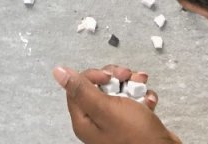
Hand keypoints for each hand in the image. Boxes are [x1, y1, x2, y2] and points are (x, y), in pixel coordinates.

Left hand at [54, 66, 179, 143]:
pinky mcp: (130, 122)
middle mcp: (96, 121)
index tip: (108, 77)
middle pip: (98, 85)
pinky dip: (142, 96)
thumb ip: (82, 89)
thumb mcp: (106, 108)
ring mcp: (114, 122)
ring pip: (117, 90)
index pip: (77, 86)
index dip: (93, 75)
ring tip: (142, 88)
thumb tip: (58, 72)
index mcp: (84, 120)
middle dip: (116, 77)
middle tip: (127, 77)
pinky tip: (149, 101)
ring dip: (132, 84)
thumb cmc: (135, 136)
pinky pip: (132, 100)